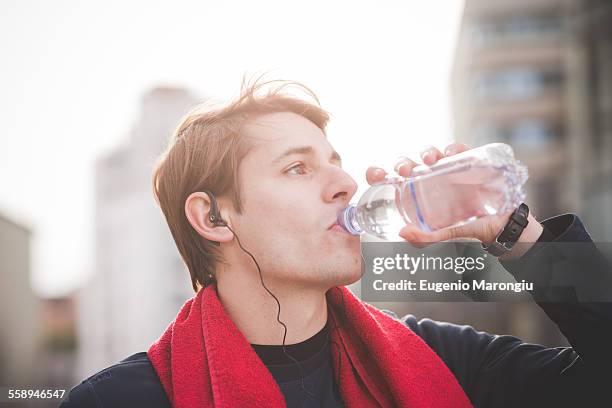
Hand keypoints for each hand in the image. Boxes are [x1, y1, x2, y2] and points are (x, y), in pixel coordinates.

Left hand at [365, 142, 539, 253]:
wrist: (499, 227)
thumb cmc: (467, 229)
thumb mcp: (443, 236)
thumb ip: (424, 237)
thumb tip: (402, 233)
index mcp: (415, 195)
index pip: (391, 181)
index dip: (379, 174)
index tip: (374, 175)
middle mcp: (427, 180)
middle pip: (409, 165)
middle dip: (403, 163)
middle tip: (404, 171)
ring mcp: (447, 170)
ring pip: (431, 154)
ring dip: (427, 152)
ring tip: (429, 160)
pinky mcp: (468, 163)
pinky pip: (459, 149)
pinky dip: (453, 147)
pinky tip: (450, 153)